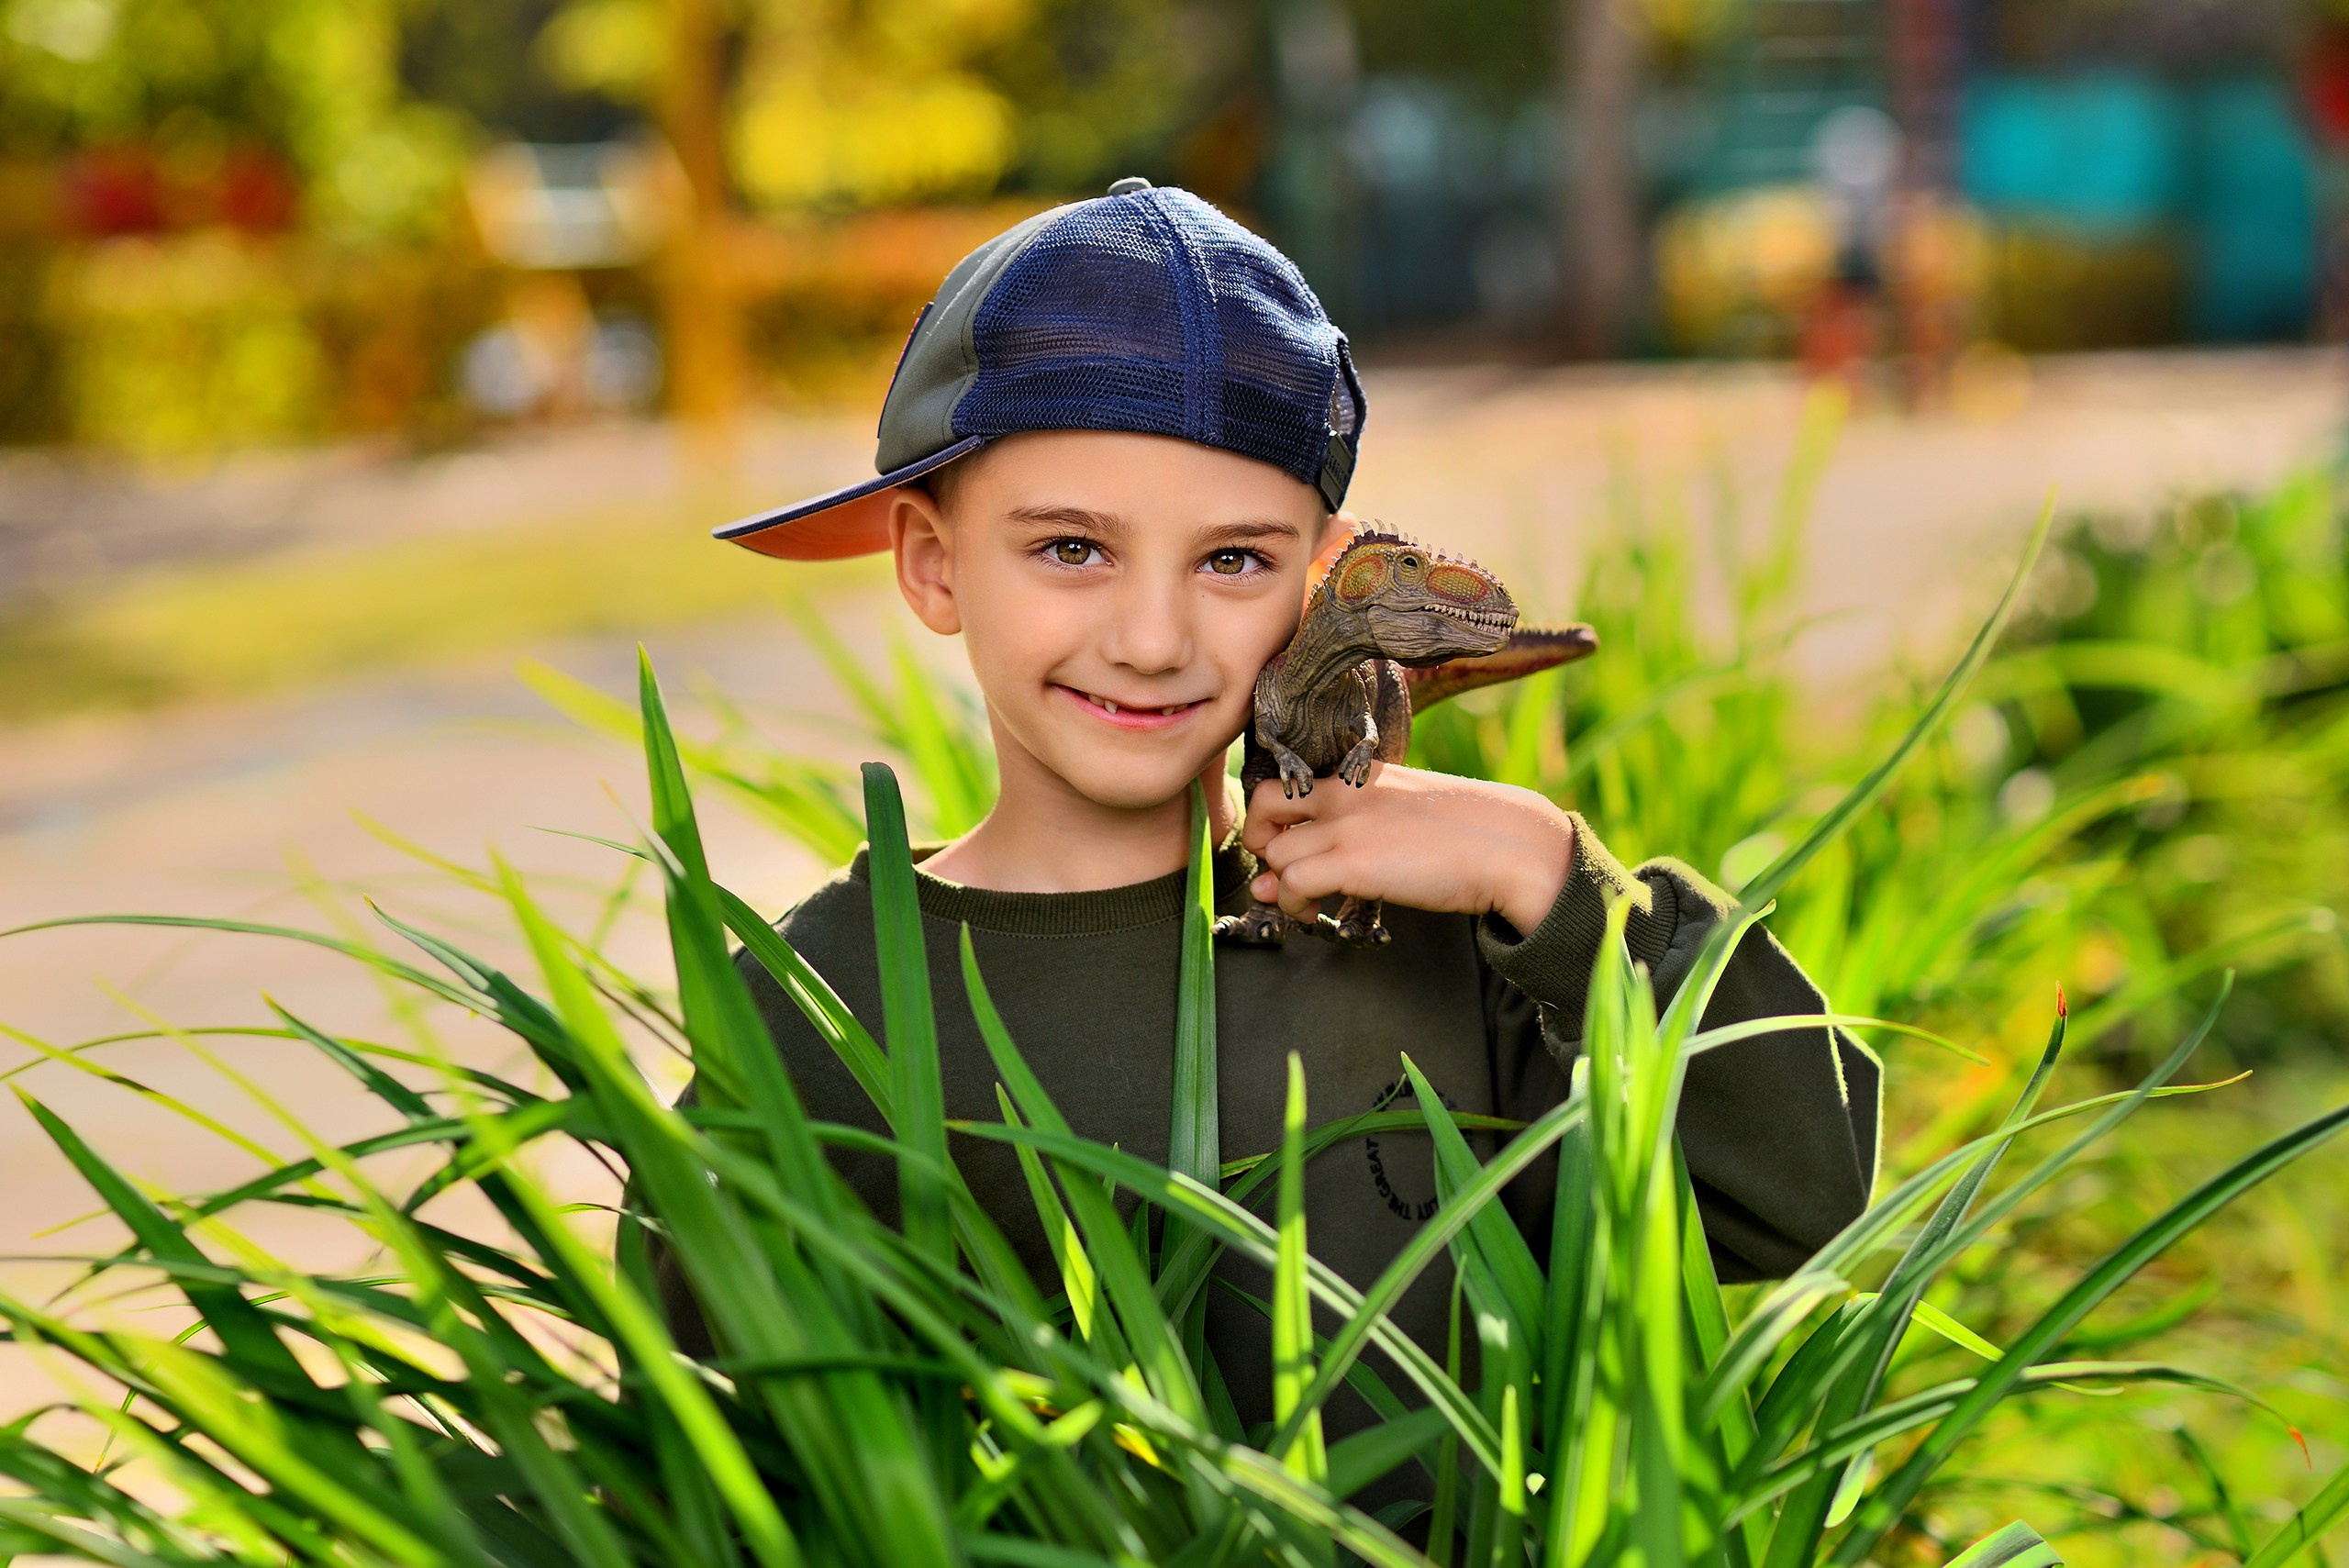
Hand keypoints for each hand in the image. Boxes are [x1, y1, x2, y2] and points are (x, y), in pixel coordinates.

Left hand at [1241, 762, 1576, 935]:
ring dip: (1281, 886)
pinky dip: (1293, 905)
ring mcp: (1346, 826)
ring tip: (1308, 904)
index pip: (1289, 780)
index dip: (1276, 816)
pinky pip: (1292, 883)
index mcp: (1360, 774)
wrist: (1510, 847)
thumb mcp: (1410, 814)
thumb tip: (1322, 854)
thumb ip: (1362, 828)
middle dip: (1258, 840)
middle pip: (1261, 802)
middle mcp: (1344, 793)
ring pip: (1273, 852)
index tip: (1291, 844)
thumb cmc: (1469, 837)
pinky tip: (1316, 915)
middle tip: (1283, 869)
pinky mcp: (1353, 862)